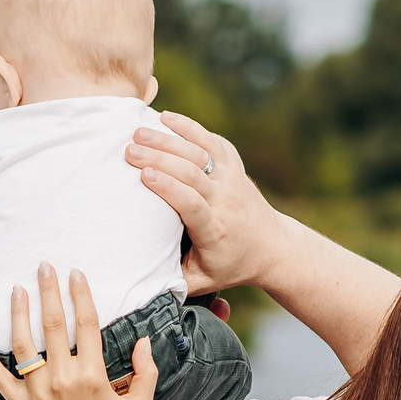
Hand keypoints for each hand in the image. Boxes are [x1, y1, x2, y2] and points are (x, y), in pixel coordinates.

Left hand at [0, 264, 156, 399]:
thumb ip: (145, 372)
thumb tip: (143, 341)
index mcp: (92, 376)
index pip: (86, 325)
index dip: (81, 295)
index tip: (76, 273)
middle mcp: (62, 379)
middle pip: (52, 325)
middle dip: (48, 291)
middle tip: (43, 266)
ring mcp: (37, 391)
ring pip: (23, 344)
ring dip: (18, 313)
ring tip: (16, 288)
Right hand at [129, 114, 287, 295]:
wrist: (271, 246)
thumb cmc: (229, 265)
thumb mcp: (202, 282)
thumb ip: (173, 280)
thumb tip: (138, 278)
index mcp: (215, 229)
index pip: (192, 203)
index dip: (169, 188)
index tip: (144, 176)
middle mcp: (226, 200)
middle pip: (192, 172)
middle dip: (159, 157)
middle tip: (129, 149)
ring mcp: (232, 179)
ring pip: (201, 151)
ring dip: (169, 138)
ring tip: (138, 131)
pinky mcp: (234, 166)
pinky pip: (212, 140)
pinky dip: (190, 127)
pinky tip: (166, 117)